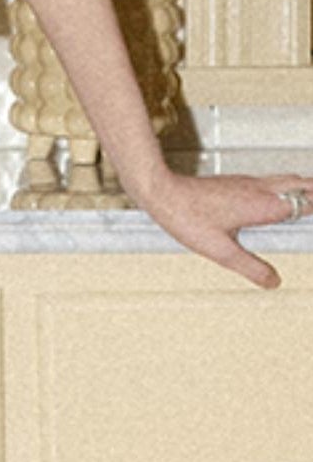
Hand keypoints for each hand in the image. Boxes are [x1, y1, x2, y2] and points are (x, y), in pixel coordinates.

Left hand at [134, 168, 312, 289]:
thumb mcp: (221, 251)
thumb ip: (251, 267)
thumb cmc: (187, 218)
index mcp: (263, 205)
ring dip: (305, 187)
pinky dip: (287, 186)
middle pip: (302, 184)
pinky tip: (280, 198)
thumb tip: (274, 282)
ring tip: (312, 198)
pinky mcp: (237, 182)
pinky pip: (272, 181)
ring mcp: (248, 182)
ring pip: (287, 179)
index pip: (306, 203)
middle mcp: (259, 189)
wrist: (162, 192)